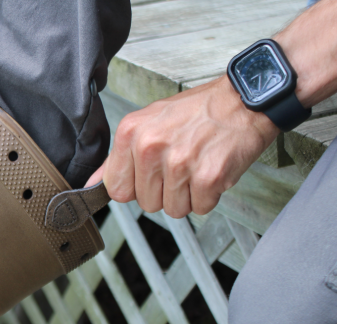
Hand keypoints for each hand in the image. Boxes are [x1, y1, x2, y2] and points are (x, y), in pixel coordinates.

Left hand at [86, 76, 278, 217]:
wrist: (244, 100)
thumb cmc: (197, 112)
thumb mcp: (149, 122)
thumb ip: (119, 157)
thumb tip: (91, 185)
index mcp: (132, 133)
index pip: (117, 189)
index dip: (135, 188)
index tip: (150, 176)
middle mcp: (151, 147)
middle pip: (146, 203)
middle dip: (165, 192)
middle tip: (181, 165)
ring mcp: (180, 163)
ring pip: (173, 210)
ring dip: (188, 196)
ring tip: (197, 166)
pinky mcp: (208, 177)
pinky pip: (200, 208)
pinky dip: (210, 196)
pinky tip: (212, 170)